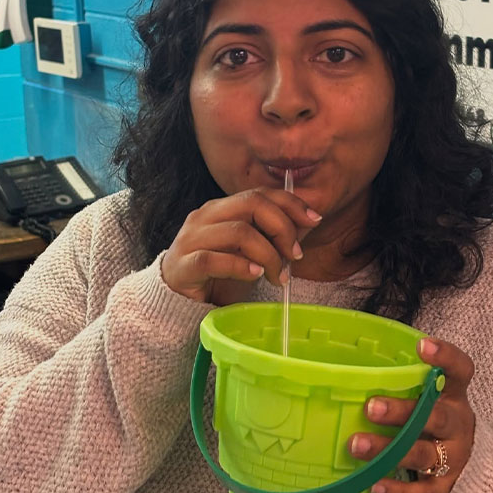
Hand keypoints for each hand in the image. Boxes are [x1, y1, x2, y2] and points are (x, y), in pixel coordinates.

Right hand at [160, 188, 321, 303]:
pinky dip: (241, 267)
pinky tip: (255, 275)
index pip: (261, 193)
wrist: (177, 300)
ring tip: (278, 277)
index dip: (291, 203)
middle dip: (283, 228)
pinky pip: (214, 260)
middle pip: (252, 204)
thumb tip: (308, 222)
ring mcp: (191, 239)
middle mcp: (206, 216)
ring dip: (268, 255)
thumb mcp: (251, 251)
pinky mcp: (183, 265)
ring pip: (239, 231)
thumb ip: (274, 236)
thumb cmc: (219, 274)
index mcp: (222, 208)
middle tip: (295, 256)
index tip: (315, 220)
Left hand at [348, 337, 475, 492]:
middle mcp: (457, 424)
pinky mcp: (445, 487)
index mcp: (453, 394)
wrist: (466, 464)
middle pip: (436, 417)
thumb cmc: (430, 417)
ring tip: (356, 445)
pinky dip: (398, 490)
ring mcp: (454, 457)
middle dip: (402, 412)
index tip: (423, 346)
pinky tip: (373, 484)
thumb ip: (401, 384)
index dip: (446, 357)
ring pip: (423, 454)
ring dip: (389, 450)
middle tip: (370, 407)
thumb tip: (346, 369)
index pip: (460, 371)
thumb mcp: (427, 396)